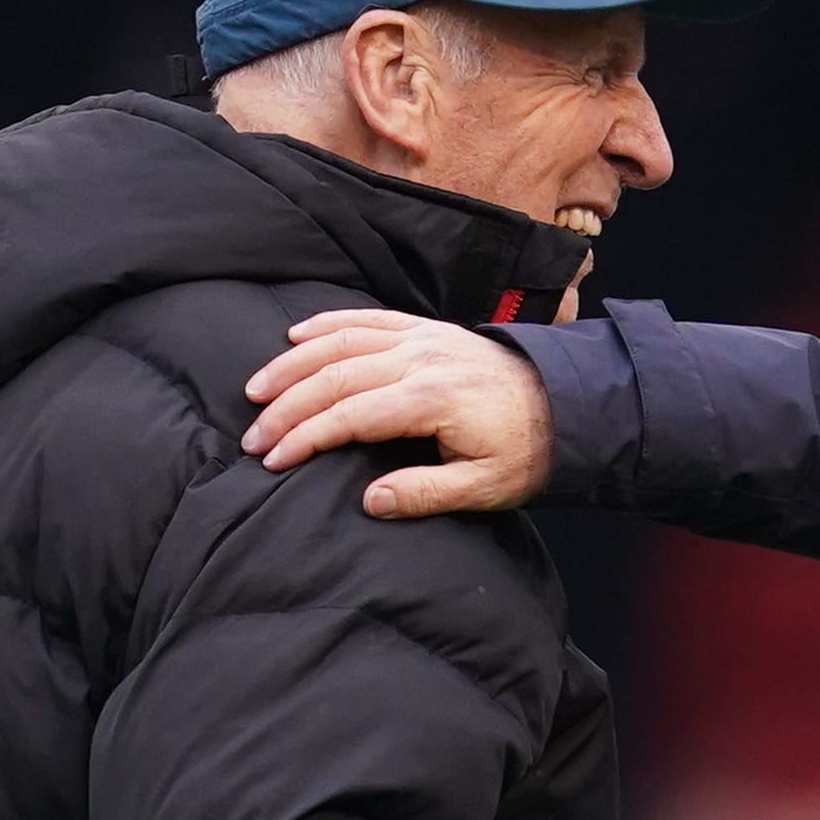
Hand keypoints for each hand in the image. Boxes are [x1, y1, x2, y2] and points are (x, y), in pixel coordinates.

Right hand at [241, 307, 556, 517]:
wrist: (567, 402)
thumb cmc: (527, 450)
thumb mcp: (486, 487)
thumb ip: (426, 494)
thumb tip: (371, 501)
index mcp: (430, 399)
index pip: (349, 414)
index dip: (305, 437)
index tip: (273, 459)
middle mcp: (418, 359)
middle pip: (334, 377)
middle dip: (286, 407)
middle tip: (251, 436)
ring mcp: (420, 337)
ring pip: (341, 342)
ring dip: (293, 364)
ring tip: (256, 390)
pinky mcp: (425, 328)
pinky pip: (366, 318)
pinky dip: (327, 325)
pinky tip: (296, 336)